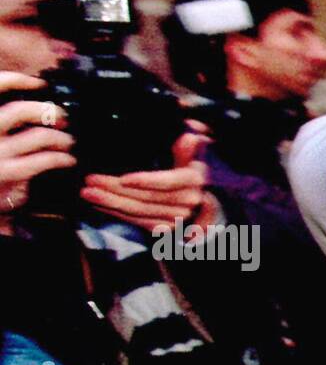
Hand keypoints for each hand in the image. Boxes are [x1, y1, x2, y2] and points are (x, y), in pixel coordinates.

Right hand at [0, 71, 75, 214]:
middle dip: (47, 111)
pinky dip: (61, 158)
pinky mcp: (7, 172)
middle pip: (20, 111)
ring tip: (69, 142)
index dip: (16, 80)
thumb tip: (35, 107)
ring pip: (38, 136)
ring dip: (60, 138)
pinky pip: (43, 160)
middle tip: (63, 118)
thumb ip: (7, 124)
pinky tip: (68, 160)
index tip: (40, 83)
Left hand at [80, 129, 218, 232]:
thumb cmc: (186, 175)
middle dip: (115, 189)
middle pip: (146, 197)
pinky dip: (116, 213)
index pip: (166, 182)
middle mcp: (186, 201)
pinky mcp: (164, 228)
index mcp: (191, 180)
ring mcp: (175, 217)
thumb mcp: (188, 160)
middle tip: (91, 181)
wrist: (198, 205)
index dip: (145, 181)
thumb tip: (189, 137)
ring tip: (88, 192)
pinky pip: (137, 222)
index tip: (122, 178)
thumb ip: (185, 150)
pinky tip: (100, 204)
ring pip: (139, 211)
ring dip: (110, 202)